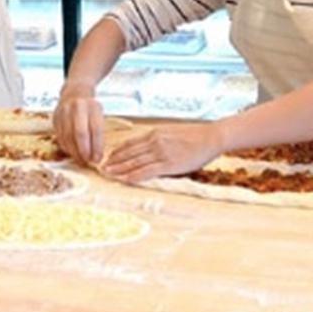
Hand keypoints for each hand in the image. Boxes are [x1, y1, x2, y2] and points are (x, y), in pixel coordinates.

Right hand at [53, 82, 105, 164]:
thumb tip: (97, 155)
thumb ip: (98, 131)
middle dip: (84, 151)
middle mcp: (78, 107)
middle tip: (88, 161)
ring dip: (74, 152)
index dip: (97, 146)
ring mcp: (64, 111)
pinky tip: (72, 152)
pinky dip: (66, 147)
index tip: (98, 158)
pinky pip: (60, 136)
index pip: (96, 129)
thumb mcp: (99, 114)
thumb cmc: (90, 107)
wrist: (75, 91)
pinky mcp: (55, 117)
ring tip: (80, 160)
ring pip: (68, 136)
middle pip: (80, 133)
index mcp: (92, 106)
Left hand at [102, 123, 224, 182]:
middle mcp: (154, 142)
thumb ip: (159, 138)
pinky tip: (125, 179)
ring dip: (119, 169)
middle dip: (114, 161)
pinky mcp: (168, 164)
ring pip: (134, 162)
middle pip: (129, 153)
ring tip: (108, 174)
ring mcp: (160, 153)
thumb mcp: (172, 132)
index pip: (130, 143)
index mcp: (154, 133)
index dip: (117, 151)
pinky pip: (147, 171)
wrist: (211, 137)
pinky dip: (134, 176)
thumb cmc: (195, 136)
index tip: (108, 157)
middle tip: (101, 168)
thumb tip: (149, 146)